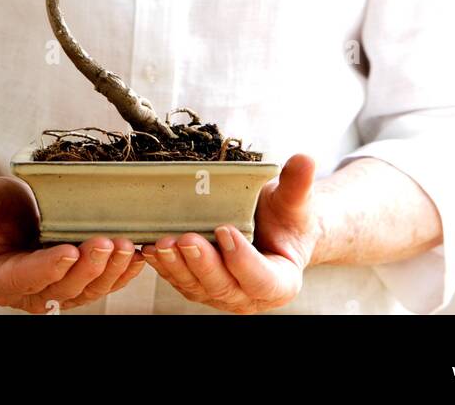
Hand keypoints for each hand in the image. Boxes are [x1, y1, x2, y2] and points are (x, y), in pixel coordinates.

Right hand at [0, 176, 146, 313]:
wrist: (8, 216)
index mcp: (0, 279)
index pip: (25, 277)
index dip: (48, 267)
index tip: (69, 251)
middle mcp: (30, 294)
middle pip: (62, 288)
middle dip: (88, 267)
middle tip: (108, 243)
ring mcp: (56, 291)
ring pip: (87, 291)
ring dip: (111, 272)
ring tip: (128, 246)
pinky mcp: (78, 283)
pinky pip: (102, 284)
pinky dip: (122, 273)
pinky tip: (139, 256)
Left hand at [140, 153, 321, 313]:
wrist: (273, 227)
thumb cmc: (287, 216)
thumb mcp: (296, 200)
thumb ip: (299, 184)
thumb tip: (305, 159)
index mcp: (281, 282)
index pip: (262, 279)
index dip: (242, 260)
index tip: (226, 230)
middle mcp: (249, 296)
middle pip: (224, 287)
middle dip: (202, 264)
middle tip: (186, 239)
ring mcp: (222, 293)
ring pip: (196, 287)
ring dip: (177, 267)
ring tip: (162, 243)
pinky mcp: (200, 286)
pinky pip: (180, 280)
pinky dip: (164, 267)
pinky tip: (150, 248)